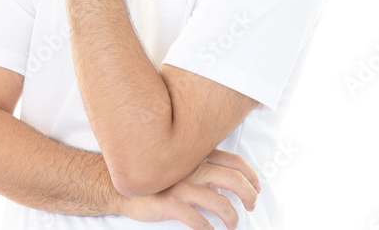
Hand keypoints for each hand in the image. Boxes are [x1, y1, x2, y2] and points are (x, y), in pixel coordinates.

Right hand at [118, 149, 260, 229]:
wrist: (122, 186)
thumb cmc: (157, 179)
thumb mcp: (181, 166)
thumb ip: (203, 167)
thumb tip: (229, 181)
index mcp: (197, 156)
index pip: (234, 162)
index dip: (251, 176)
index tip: (256, 188)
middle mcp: (192, 168)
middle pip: (233, 179)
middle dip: (248, 194)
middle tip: (251, 206)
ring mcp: (181, 186)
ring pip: (220, 202)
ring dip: (232, 217)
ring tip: (233, 224)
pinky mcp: (171, 204)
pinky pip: (199, 221)